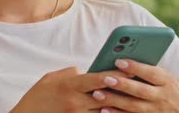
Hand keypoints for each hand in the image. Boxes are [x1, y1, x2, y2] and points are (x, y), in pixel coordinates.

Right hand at [10, 66, 130, 112]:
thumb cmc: (38, 97)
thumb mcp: (51, 78)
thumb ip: (71, 73)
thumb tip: (87, 70)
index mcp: (70, 85)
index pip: (98, 79)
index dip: (116, 74)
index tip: (131, 70)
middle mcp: (76, 102)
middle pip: (106, 95)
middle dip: (123, 89)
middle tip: (140, 84)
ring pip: (105, 110)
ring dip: (120, 104)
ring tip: (135, 99)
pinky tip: (119, 111)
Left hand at [90, 59, 178, 112]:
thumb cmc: (176, 90)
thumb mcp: (170, 78)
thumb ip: (152, 69)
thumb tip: (130, 53)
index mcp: (168, 81)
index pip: (151, 73)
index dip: (135, 67)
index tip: (119, 60)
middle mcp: (162, 96)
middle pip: (140, 90)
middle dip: (122, 84)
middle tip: (105, 78)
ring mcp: (156, 111)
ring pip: (133, 106)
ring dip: (114, 100)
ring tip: (98, 94)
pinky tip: (103, 110)